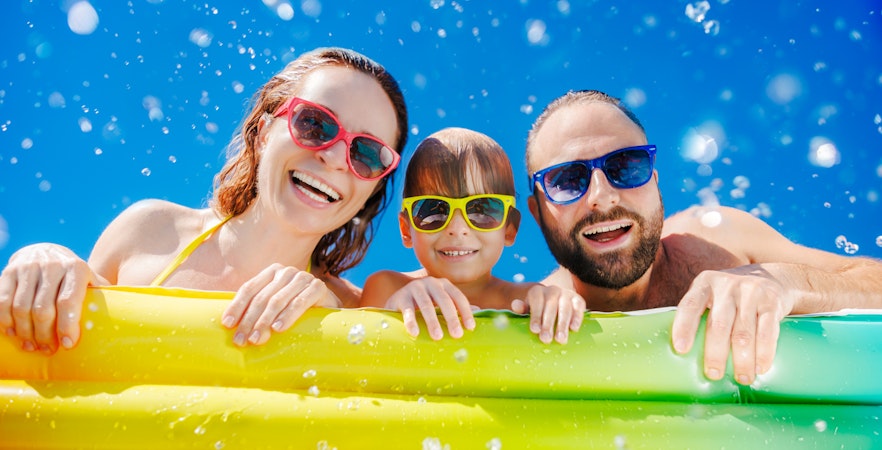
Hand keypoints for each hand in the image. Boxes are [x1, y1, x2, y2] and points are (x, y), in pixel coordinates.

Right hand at [0, 244, 93, 352]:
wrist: (46, 252)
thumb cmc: (74, 277)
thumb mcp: (91, 281)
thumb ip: (103, 297)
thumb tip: (124, 321)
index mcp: (77, 268)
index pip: (69, 301)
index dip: (67, 326)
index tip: (68, 345)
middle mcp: (52, 265)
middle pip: (43, 309)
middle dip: (45, 335)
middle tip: (48, 350)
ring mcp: (28, 267)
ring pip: (21, 308)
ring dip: (25, 333)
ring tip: (32, 346)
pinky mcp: (9, 272)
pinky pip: (3, 302)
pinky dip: (6, 322)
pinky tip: (13, 333)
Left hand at [221, 263, 339, 346]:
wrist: (328, 309)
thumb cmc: (295, 310)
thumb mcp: (274, 306)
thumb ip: (256, 309)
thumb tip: (230, 326)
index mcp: (271, 272)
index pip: (249, 288)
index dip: (236, 306)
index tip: (227, 325)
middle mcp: (286, 272)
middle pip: (261, 297)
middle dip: (249, 321)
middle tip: (242, 340)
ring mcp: (303, 278)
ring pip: (278, 301)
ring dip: (265, 322)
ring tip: (257, 339)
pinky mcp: (318, 287)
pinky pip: (300, 303)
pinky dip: (288, 316)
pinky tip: (279, 328)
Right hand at [384, 277, 474, 339]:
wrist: (396, 302)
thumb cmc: (424, 306)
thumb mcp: (441, 305)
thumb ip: (456, 307)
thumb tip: (479, 311)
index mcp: (443, 284)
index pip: (458, 297)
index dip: (465, 312)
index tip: (470, 328)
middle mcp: (430, 283)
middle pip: (444, 300)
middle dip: (451, 318)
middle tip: (457, 335)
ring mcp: (414, 288)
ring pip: (426, 305)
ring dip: (433, 322)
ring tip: (438, 337)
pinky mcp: (400, 296)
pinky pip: (407, 310)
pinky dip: (411, 322)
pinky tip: (415, 333)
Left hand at [511, 285, 585, 343]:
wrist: (552, 302)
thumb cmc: (537, 310)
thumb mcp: (527, 309)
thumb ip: (521, 308)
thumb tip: (516, 305)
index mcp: (537, 291)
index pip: (536, 302)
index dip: (536, 316)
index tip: (535, 330)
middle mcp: (553, 290)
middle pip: (551, 306)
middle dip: (548, 324)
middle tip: (546, 339)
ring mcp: (566, 294)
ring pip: (565, 308)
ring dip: (563, 324)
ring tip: (560, 339)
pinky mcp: (578, 300)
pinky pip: (579, 307)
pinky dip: (577, 317)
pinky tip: (574, 329)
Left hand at [671, 265, 793, 384]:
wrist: (771, 277)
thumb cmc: (731, 296)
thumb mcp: (712, 295)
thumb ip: (700, 315)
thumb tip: (684, 356)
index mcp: (705, 284)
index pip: (690, 305)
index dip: (683, 327)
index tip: (681, 349)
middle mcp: (726, 286)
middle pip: (718, 325)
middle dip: (715, 353)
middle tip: (714, 375)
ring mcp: (750, 292)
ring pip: (744, 333)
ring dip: (743, 360)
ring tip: (742, 378)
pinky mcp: (772, 302)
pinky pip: (767, 332)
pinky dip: (764, 353)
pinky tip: (761, 368)